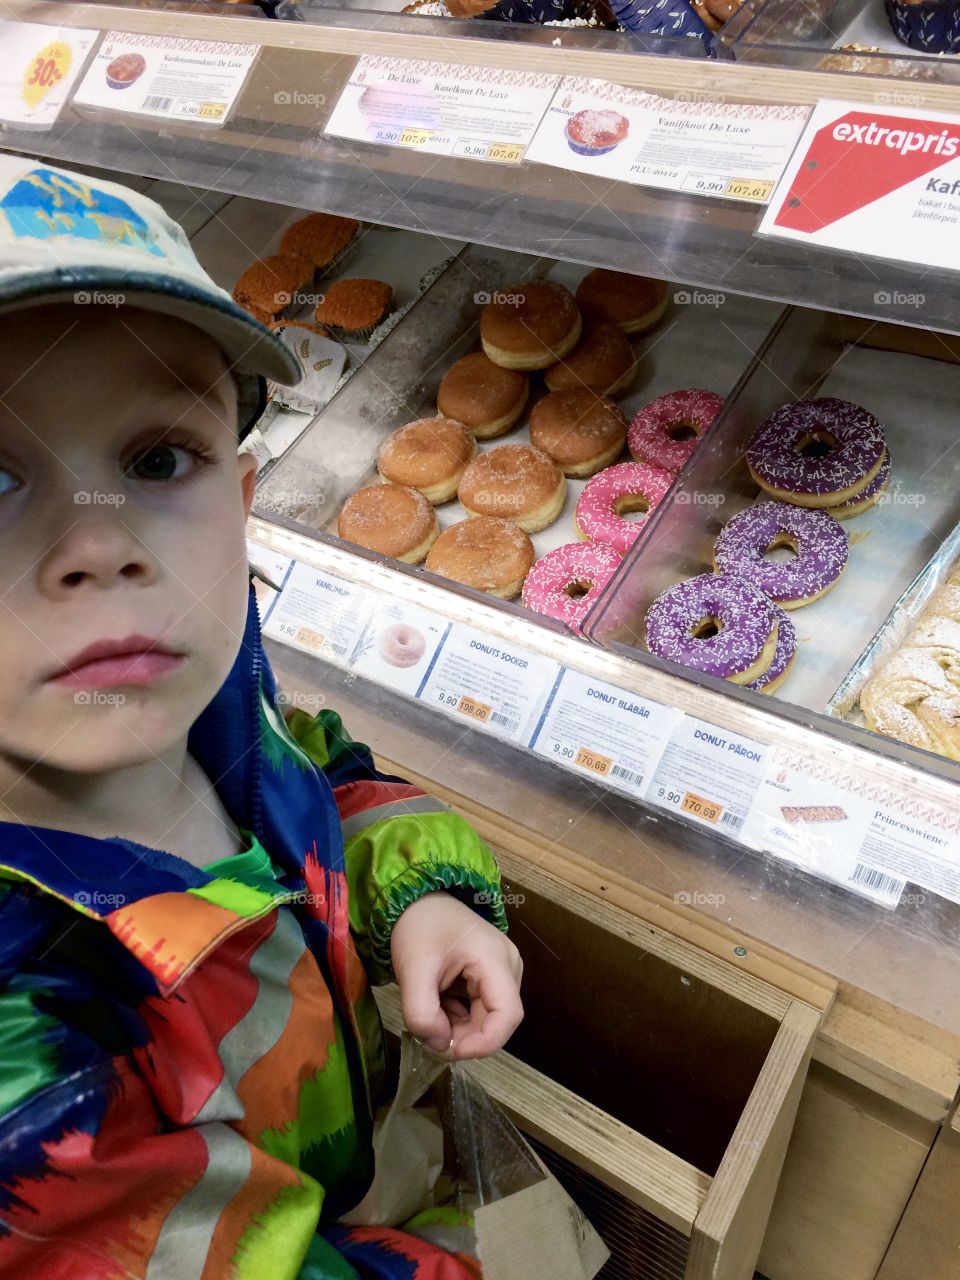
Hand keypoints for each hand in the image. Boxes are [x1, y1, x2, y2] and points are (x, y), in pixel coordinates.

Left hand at [390, 891, 522, 1059]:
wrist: (415, 899)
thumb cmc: (418, 927)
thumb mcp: (413, 970)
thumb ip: (422, 1013)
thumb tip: (440, 1046)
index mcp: (496, 960)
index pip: (508, 1015)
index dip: (483, 1043)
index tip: (449, 1050)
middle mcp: (508, 966)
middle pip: (497, 1020)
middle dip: (464, 1035)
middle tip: (429, 1033)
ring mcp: (501, 970)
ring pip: (488, 1017)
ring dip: (459, 1026)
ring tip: (430, 1010)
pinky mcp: (490, 975)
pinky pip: (480, 1008)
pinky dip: (458, 1016)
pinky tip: (437, 1002)